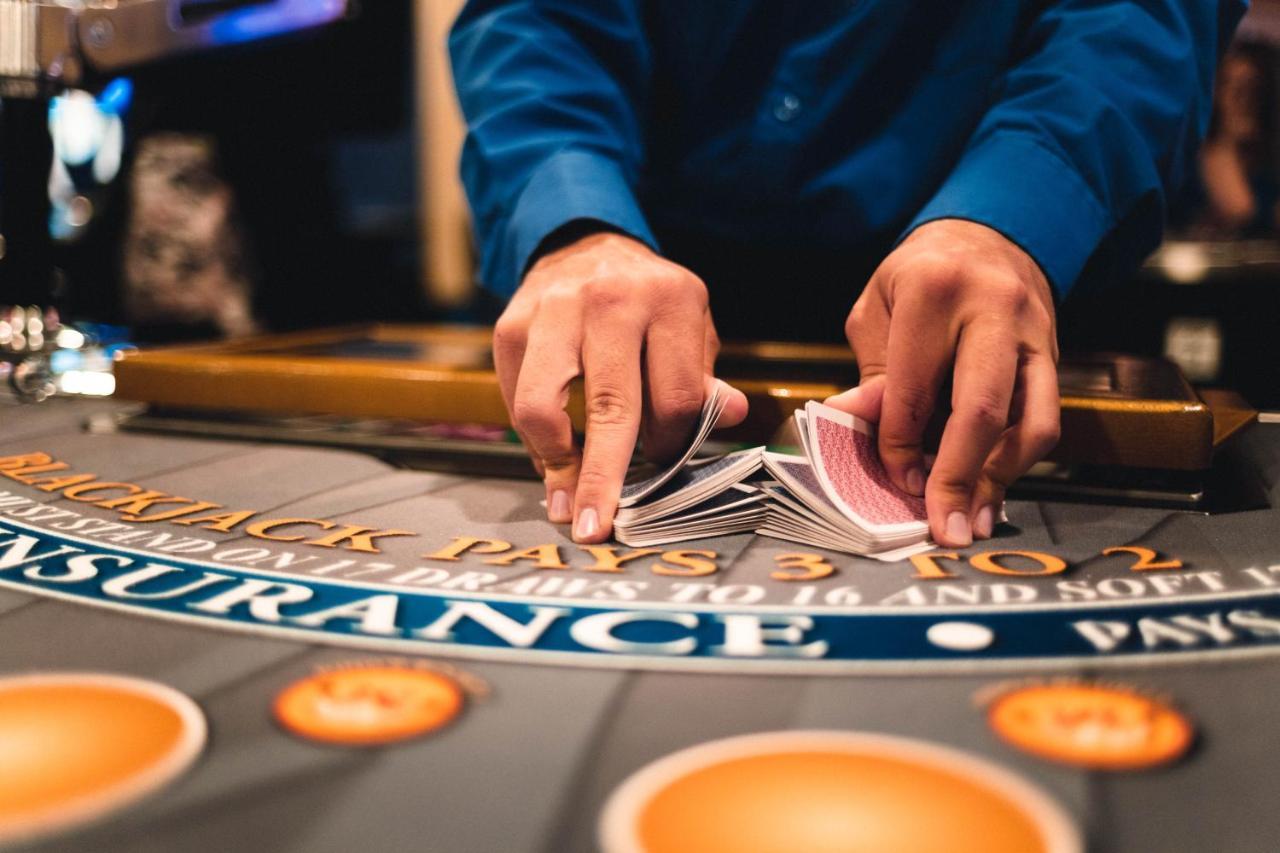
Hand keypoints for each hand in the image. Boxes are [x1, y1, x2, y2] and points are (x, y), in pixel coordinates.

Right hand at [494, 231, 747, 542]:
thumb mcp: (691, 327)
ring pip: (545, 407)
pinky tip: (550, 455)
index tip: (663, 461)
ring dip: (554, 462)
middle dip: (602, 478)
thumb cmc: (647, 303)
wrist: (584, 245)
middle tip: (594, 528)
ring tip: (563, 498)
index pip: (677, 397)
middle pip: (612, 407)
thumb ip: (704, 377)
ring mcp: (555, 311)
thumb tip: (732, 417)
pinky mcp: (512, 326)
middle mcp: (611, 301)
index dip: (673, 444)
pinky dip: (533, 439)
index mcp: (671, 300)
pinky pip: (516, 400)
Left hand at [828, 219, 1059, 546]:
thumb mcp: (877, 308)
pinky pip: (1045, 418)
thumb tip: (855, 430)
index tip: (894, 480)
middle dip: (958, 476)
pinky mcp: (1055, 354)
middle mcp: (992, 309)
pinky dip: (1017, 461)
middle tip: (943, 527)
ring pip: (1029, 421)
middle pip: (981, 409)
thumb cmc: (919, 276)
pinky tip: (992, 489)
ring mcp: (1033, 332)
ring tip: (972, 519)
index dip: (901, 445)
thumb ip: (872, 372)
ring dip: (999, 480)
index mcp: (934, 291)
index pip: (914, 388)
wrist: (989, 234)